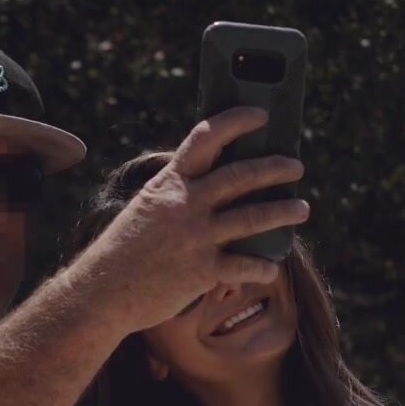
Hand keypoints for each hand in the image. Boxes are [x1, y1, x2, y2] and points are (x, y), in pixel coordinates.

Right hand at [70, 107, 308, 333]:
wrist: (103, 291)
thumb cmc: (125, 249)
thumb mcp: (147, 207)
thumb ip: (178, 193)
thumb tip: (213, 183)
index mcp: (169, 183)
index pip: (206, 138)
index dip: (237, 121)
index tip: (260, 114)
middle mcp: (186, 204)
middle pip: (242, 176)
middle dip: (276, 167)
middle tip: (295, 166)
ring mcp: (196, 237)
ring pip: (254, 217)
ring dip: (284, 211)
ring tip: (301, 208)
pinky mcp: (203, 271)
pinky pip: (246, 266)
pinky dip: (263, 266)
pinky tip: (271, 266)